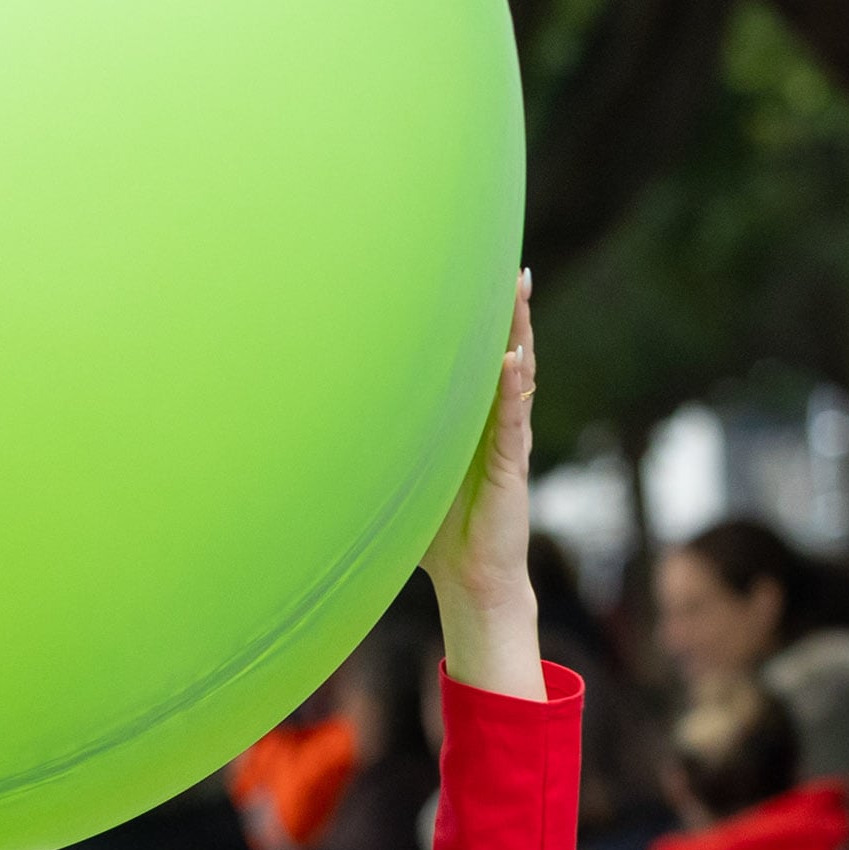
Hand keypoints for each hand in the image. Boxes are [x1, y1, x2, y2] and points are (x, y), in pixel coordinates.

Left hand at [421, 270, 542, 695]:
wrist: (473, 582)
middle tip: (514, 267)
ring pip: (519, 377)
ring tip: (522, 292)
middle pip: (506, 355)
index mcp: (471, 424)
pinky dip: (512, 389)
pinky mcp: (512, 468)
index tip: (474, 276)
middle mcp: (494, 425)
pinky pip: (513, 422)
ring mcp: (507, 443)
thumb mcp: (404, 480)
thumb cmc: (440, 534)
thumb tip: (326, 430)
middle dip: (509, 312)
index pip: (479, 362)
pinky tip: (513, 360)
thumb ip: (384, 452)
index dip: (480, 323)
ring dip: (520, 334)